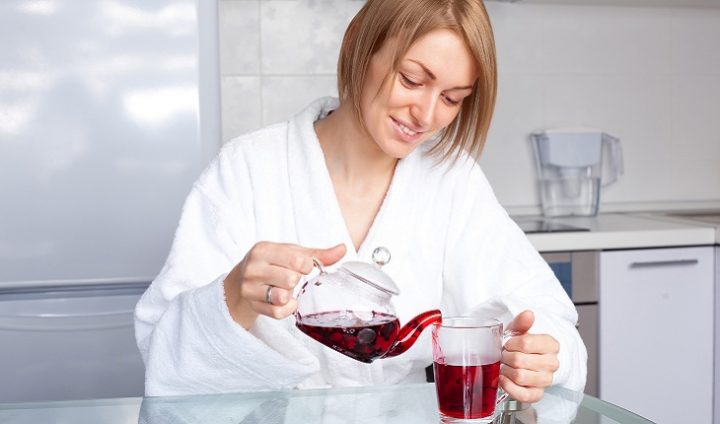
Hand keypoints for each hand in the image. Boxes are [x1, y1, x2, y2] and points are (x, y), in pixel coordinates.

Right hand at [224, 242, 345, 328]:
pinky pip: (279, 313)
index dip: (307, 266)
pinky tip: (284, 301)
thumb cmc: (272, 264)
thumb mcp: (291, 253)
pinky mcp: (253, 306)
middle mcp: (253, 268)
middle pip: (291, 280)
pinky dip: (287, 308)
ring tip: (284, 288)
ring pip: (283, 297)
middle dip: (296, 280)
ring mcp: (250, 289)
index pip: (297, 260)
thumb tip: (343, 249)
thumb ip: (318, 254)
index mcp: (263, 250)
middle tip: (290, 278)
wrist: (241, 281)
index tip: (302, 266)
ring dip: (290, 295)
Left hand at [499, 310, 559, 402]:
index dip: (511, 344)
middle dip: (505, 357)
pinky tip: (504, 379)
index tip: (508, 344)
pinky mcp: (538, 394)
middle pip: (519, 361)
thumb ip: (522, 323)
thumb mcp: (519, 332)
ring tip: (504, 366)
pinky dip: (509, 387)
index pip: (526, 343)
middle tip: (504, 356)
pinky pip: (522, 395)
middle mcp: (552, 363)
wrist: (523, 362)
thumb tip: (528, 314)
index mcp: (551, 344)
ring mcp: (546, 380)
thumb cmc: (520, 346)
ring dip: (506, 371)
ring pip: (520, 377)